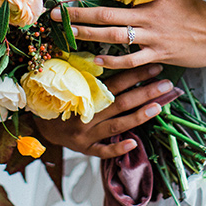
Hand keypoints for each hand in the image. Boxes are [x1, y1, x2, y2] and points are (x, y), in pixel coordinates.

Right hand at [33, 63, 171, 158]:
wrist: (38, 123)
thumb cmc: (60, 98)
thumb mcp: (70, 81)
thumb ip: (91, 73)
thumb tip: (115, 55)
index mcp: (84, 93)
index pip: (115, 82)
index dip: (135, 74)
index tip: (155, 66)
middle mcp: (86, 113)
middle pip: (120, 102)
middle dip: (145, 92)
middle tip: (167, 85)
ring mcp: (86, 133)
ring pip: (116, 125)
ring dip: (138, 116)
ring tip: (159, 107)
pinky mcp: (85, 149)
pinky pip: (102, 150)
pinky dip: (117, 148)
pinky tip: (134, 143)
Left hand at [52, 0, 205, 70]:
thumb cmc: (197, 13)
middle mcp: (149, 14)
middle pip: (106, 14)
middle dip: (78, 13)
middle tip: (55, 14)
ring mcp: (154, 35)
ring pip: (113, 36)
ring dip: (88, 35)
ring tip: (68, 35)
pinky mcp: (160, 54)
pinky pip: (131, 59)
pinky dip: (112, 60)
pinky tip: (97, 60)